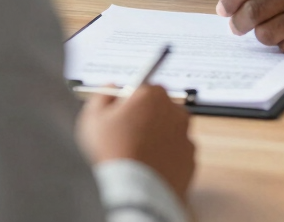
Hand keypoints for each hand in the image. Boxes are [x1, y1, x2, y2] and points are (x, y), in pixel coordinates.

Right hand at [75, 84, 194, 202]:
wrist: (131, 194)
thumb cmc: (112, 155)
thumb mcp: (93, 118)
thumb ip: (103, 95)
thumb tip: (110, 88)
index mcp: (153, 95)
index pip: (144, 88)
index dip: (131, 102)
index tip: (121, 115)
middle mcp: (175, 112)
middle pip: (160, 108)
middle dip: (147, 118)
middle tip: (127, 136)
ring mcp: (185, 137)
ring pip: (170, 131)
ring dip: (159, 138)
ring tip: (137, 155)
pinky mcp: (190, 161)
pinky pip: (177, 154)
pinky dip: (167, 158)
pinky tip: (149, 167)